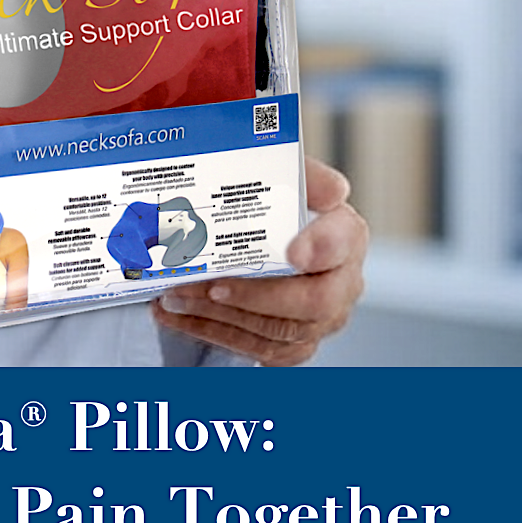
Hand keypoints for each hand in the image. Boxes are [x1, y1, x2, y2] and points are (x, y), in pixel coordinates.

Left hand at [154, 157, 367, 365]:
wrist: (262, 231)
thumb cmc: (273, 201)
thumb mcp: (283, 172)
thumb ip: (304, 174)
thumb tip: (332, 189)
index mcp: (346, 233)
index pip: (343, 241)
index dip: (322, 249)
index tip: (293, 253)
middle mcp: (343, 281)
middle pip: (315, 302)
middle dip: (255, 296)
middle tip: (210, 286)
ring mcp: (322, 318)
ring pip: (279, 331)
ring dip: (220, 316)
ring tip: (175, 297)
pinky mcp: (295, 342)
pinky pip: (259, 350)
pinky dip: (213, 333)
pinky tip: (177, 315)